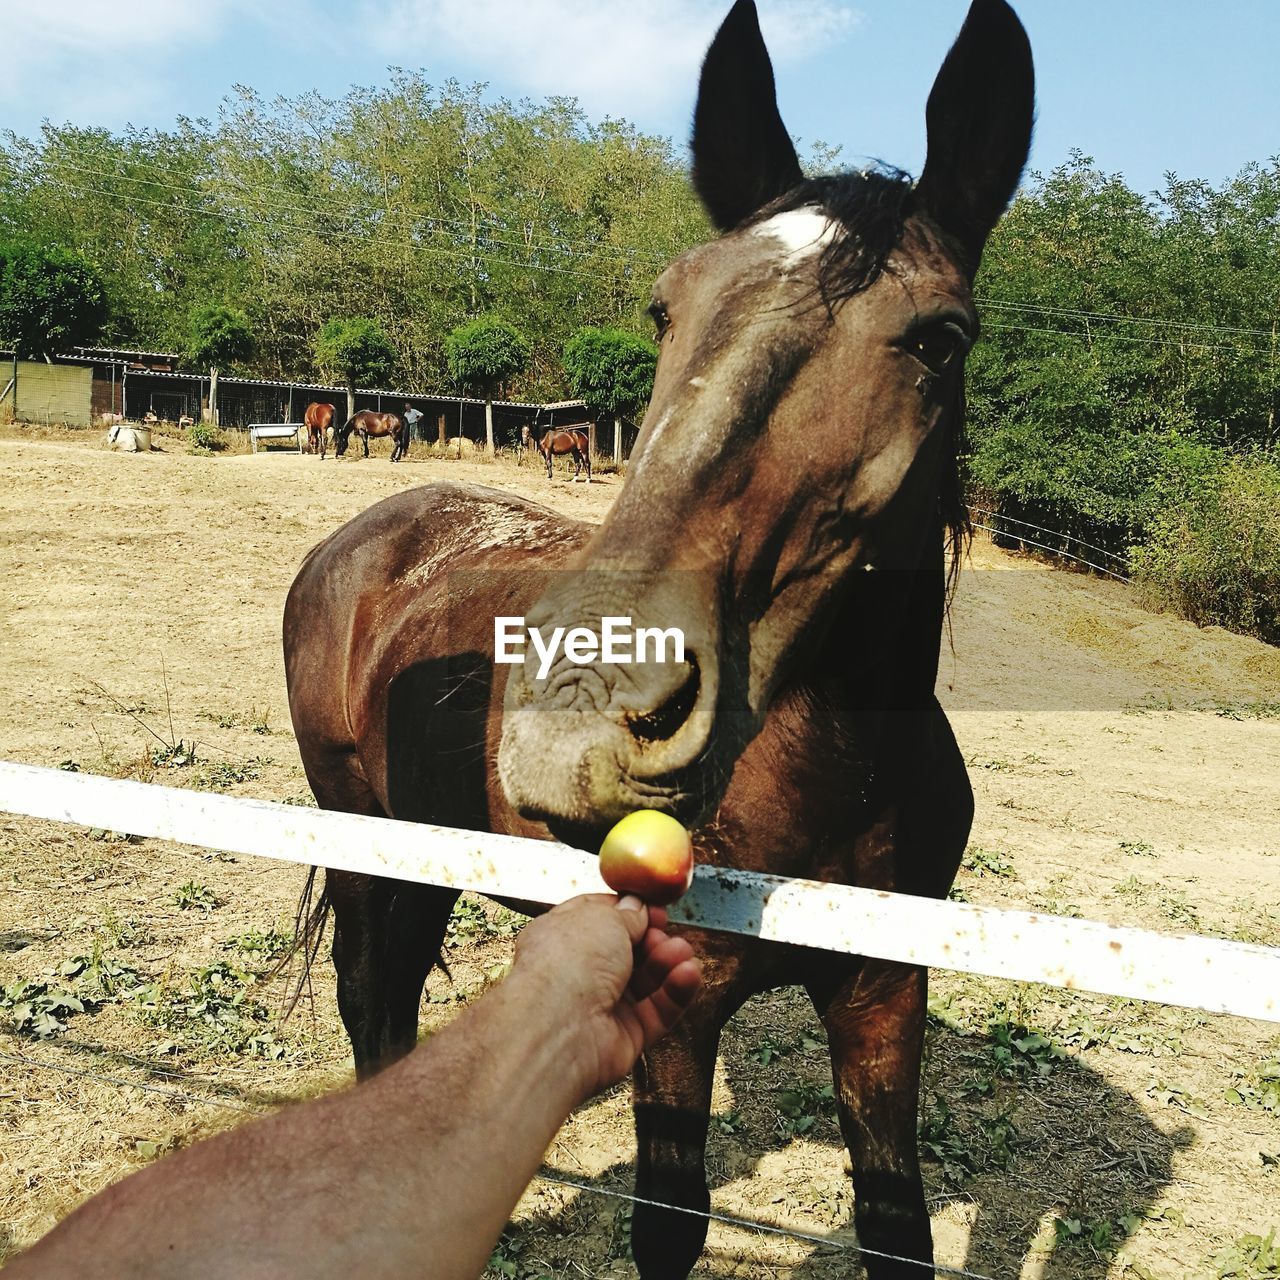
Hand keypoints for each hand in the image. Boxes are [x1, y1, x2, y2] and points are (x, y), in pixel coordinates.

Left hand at [510, 894, 701, 1099]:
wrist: (560, 1028)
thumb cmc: (567, 965)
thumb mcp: (604, 919)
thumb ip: (628, 913)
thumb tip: (639, 907)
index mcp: (561, 937)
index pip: (600, 919)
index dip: (630, 912)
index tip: (654, 908)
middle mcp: (580, 972)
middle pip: (629, 951)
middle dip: (654, 939)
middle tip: (666, 933)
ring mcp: (602, 1005)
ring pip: (647, 981)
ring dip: (669, 964)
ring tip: (683, 954)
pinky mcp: (624, 1035)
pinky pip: (658, 1011)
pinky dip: (675, 993)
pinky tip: (688, 975)